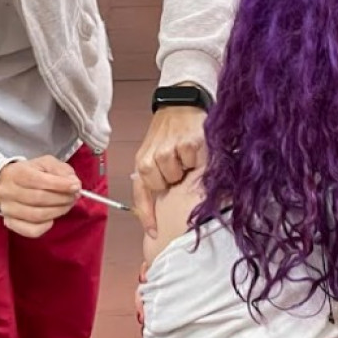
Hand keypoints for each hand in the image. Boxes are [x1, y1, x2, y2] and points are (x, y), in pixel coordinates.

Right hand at [0, 156, 80, 237]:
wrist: (6, 182)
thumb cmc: (30, 172)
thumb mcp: (46, 163)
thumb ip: (62, 170)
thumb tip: (74, 184)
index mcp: (18, 173)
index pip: (39, 181)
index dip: (60, 185)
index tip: (76, 187)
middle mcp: (9, 191)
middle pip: (39, 199)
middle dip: (62, 199)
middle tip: (74, 197)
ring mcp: (8, 209)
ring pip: (36, 216)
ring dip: (57, 212)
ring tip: (67, 205)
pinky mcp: (10, 223)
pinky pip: (30, 230)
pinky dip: (45, 227)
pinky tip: (52, 219)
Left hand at [133, 106, 205, 237]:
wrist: (180, 103)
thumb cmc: (169, 131)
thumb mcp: (154, 153)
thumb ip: (155, 177)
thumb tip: (159, 210)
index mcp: (142, 161)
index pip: (141, 193)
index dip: (147, 215)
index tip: (154, 233)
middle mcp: (151, 156)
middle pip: (162, 186)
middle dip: (171, 181)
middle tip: (178, 166)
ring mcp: (168, 150)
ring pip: (177, 175)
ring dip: (184, 168)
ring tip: (186, 155)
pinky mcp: (187, 144)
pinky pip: (192, 162)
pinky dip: (195, 158)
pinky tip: (194, 148)